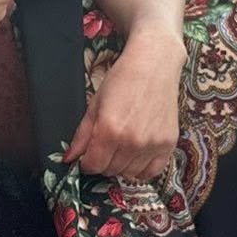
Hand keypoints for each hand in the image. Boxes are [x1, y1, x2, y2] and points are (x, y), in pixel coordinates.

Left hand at [64, 29, 185, 179]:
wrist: (154, 63)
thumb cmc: (123, 79)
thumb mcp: (95, 104)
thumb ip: (81, 135)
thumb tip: (69, 158)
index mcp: (109, 131)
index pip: (92, 166)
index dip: (86, 162)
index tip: (88, 155)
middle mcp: (132, 141)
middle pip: (110, 170)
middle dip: (103, 161)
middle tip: (106, 145)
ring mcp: (152, 144)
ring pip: (129, 173)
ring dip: (122, 165)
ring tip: (121, 146)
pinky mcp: (168, 143)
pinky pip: (152, 171)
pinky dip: (142, 168)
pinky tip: (137, 154)